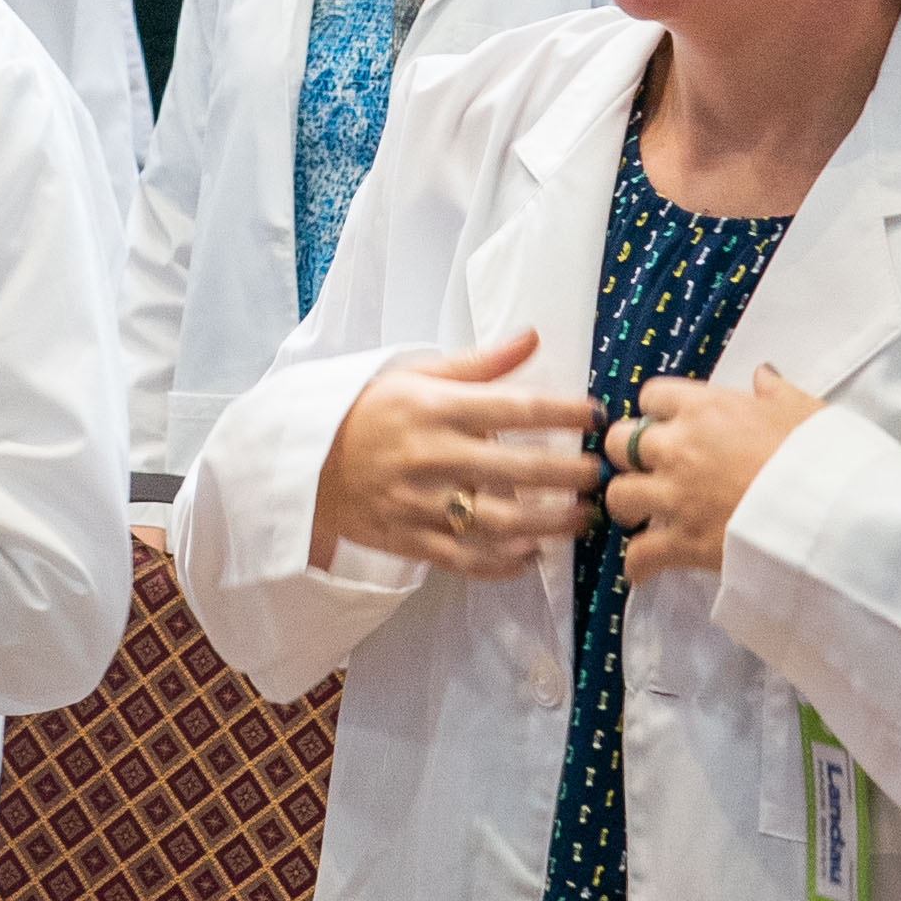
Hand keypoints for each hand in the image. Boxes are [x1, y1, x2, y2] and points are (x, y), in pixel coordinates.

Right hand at [310, 329, 604, 580]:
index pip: (514, 407)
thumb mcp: (417, 375)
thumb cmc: (369, 411)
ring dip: (549, 524)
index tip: (595, 415)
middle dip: (568, 473)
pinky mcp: (408, 538)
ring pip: (498, 521)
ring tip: (580, 518)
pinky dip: (503, 563)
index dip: (563, 412)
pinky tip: (532, 556)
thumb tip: (534, 336)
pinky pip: (465, 559)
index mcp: (434, 407)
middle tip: (597, 474)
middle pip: (517, 469)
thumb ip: (480, 363)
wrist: (302, 461)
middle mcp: (430, 455)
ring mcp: (419, 502)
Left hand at [603, 367, 826, 572]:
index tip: (667, 424)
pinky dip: (637, 563)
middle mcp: (679, 449)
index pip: (653, 396)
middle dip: (628, 455)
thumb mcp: (803, 409)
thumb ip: (774, 390)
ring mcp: (675, 496)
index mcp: (706, 409)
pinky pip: (638, 553)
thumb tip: (762, 375)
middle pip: (620, 443)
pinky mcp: (682, 542)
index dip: (657, 411)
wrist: (830, 513)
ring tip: (640, 515)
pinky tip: (644, 567)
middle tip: (646, 469)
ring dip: (626, 505)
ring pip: (618, 495)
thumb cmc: (819, 456)